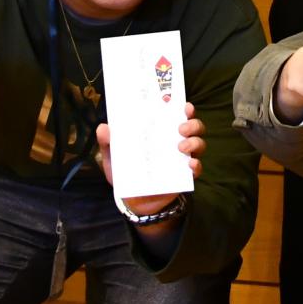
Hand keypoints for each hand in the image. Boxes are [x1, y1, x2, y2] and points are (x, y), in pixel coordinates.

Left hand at [95, 102, 204, 217]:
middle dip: (192, 123)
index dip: (181, 106)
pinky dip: (197, 165)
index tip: (180, 102)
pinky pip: (197, 168)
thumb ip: (108, 143)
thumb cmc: (126, 172)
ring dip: (194, 142)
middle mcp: (176, 141)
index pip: (175, 114)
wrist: (133, 201)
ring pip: (199, 144)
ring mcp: (183, 159)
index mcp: (161, 132)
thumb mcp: (114, 157)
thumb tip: (103, 128)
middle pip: (194, 126)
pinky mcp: (185, 176)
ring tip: (181, 146)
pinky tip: (190, 164)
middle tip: (181, 127)